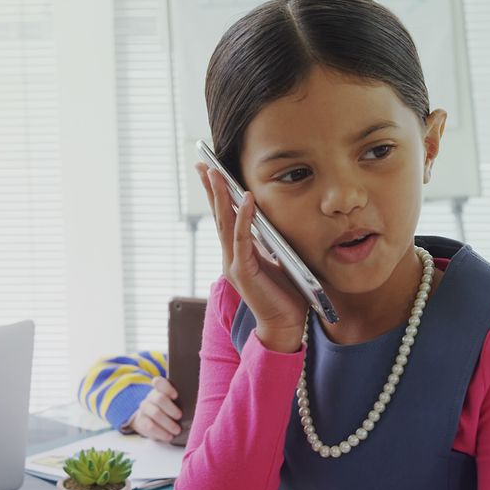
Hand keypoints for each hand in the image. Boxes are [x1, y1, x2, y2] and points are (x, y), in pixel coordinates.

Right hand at [129, 377, 181, 442]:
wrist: (150, 422)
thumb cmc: (169, 411)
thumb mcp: (174, 403)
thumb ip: (181, 401)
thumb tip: (198, 406)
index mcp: (160, 389)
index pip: (159, 382)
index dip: (167, 387)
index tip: (176, 396)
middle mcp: (151, 397)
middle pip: (159, 399)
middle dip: (171, 409)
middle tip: (180, 416)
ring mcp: (145, 408)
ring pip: (155, 413)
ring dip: (168, 423)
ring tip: (177, 430)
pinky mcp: (141, 421)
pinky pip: (150, 426)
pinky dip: (161, 433)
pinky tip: (169, 436)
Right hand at [199, 163, 307, 351]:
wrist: (286, 325)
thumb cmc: (286, 293)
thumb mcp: (278, 259)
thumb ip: (269, 242)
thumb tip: (271, 219)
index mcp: (238, 253)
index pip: (225, 218)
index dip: (218, 195)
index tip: (211, 171)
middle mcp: (230, 257)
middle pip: (218, 216)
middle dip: (211, 189)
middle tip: (203, 164)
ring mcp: (234, 264)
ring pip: (225, 224)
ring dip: (221, 197)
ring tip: (216, 173)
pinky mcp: (243, 272)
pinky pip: (242, 239)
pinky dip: (244, 218)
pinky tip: (246, 199)